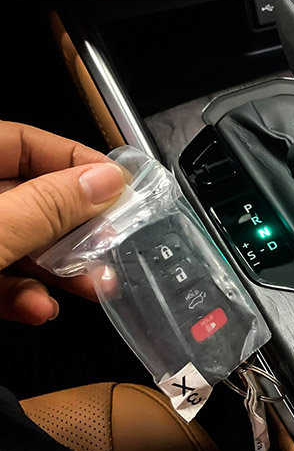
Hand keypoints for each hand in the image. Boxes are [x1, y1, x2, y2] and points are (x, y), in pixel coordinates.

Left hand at [0, 122, 125, 324]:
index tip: (118, 185)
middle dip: (75, 227)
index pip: (25, 142)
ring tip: (91, 283)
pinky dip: (23, 295)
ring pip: (19, 243)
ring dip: (58, 268)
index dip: (75, 160)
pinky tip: (39, 307)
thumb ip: (47, 207)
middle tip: (110, 239)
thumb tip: (104, 182)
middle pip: (30, 198)